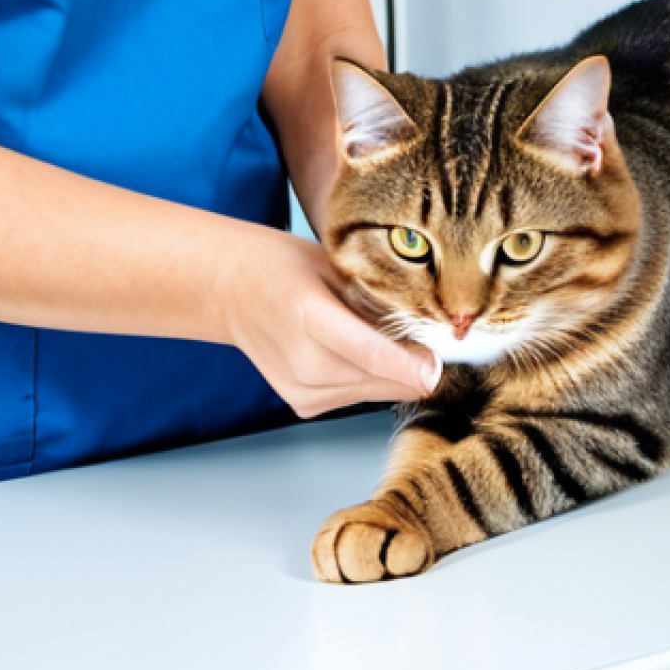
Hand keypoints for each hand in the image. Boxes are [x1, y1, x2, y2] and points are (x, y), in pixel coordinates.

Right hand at [216, 224, 440, 417]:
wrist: (234, 291)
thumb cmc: (283, 268)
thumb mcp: (334, 265)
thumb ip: (377, 296)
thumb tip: (429, 321)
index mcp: (310, 316)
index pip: (371, 355)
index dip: (411, 366)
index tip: (435, 367)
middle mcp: (304, 363)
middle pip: (384, 381)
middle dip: (409, 361)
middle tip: (407, 329)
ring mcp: (302, 389)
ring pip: (377, 392)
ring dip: (388, 370)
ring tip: (365, 334)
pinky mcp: (303, 404)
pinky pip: (358, 396)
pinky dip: (366, 377)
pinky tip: (346, 352)